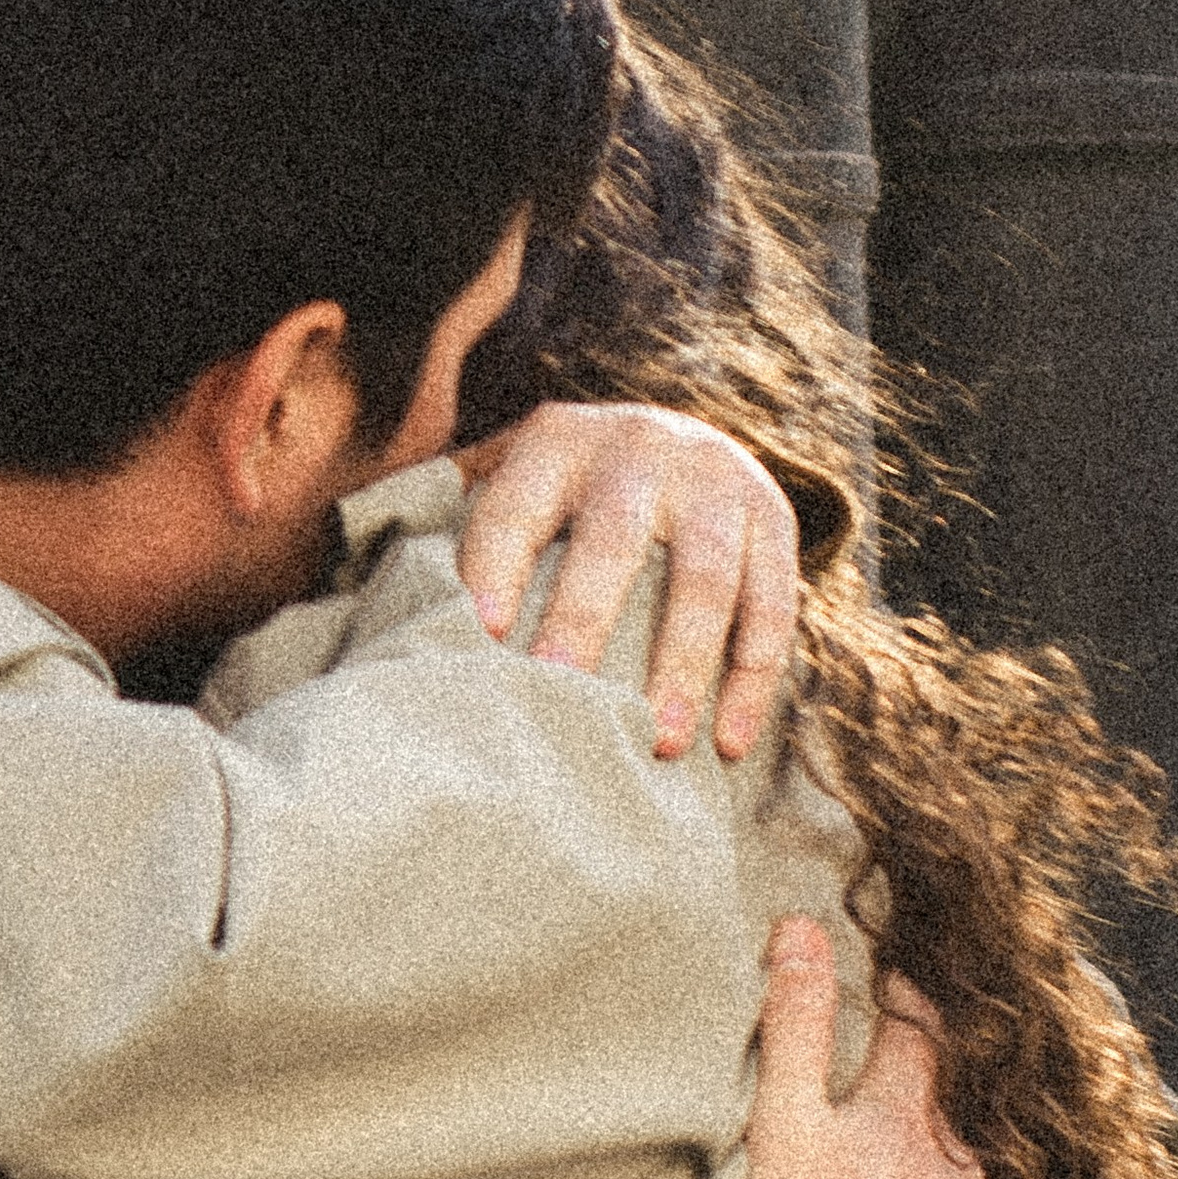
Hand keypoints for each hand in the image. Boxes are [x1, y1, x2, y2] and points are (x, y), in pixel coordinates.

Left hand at [456, 400, 798, 761]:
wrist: (683, 436)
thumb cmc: (572, 492)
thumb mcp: (520, 478)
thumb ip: (466, 527)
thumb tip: (404, 611)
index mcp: (559, 442)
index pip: (516, 507)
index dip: (495, 568)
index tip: (480, 638)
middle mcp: (639, 450)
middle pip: (614, 539)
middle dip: (585, 620)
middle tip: (562, 694)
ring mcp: (715, 482)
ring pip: (704, 578)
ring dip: (684, 664)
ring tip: (663, 742)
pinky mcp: (773, 519)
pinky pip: (772, 604)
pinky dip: (752, 678)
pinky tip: (730, 742)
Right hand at [734, 921, 1004, 1178]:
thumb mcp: (784, 1123)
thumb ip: (793, 1026)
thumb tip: (801, 928)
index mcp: (911, 1120)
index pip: (918, 1033)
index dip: (905, 1000)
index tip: (895, 982)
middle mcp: (961, 1175)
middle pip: (952, 1116)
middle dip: (928, 1101)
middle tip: (894, 1096)